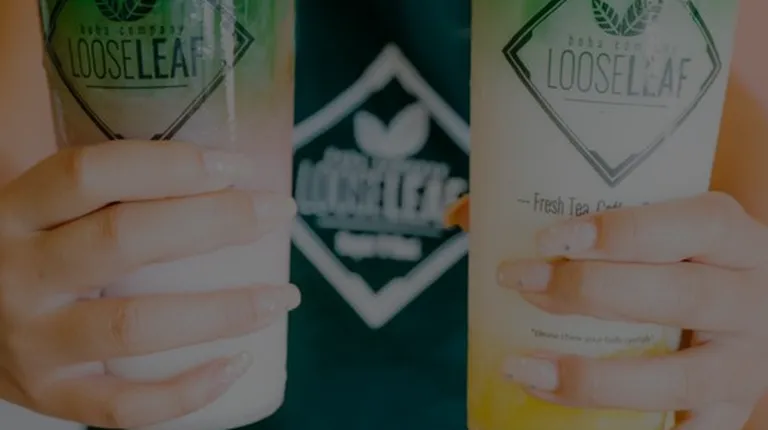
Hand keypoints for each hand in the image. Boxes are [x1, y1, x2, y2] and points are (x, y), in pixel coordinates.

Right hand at [0, 141, 299, 427]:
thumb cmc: (26, 250)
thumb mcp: (37, 201)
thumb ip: (87, 159)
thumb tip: (96, 50)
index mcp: (14, 211)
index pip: (88, 174)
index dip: (170, 164)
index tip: (238, 166)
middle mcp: (17, 274)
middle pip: (123, 240)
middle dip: (216, 222)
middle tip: (277, 212)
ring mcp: (32, 343)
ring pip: (134, 325)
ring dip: (223, 310)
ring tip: (282, 296)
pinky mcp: (51, 397)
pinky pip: (123, 407)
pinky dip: (187, 393)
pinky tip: (240, 363)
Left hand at [496, 192, 767, 429]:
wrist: (740, 305)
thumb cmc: (671, 258)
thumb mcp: (645, 228)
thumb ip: (556, 216)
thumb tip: (459, 214)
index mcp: (732, 237)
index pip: (695, 223)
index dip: (624, 231)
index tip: (551, 237)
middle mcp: (751, 297)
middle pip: (684, 294)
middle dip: (591, 292)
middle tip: (522, 285)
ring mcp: (746, 361)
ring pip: (682, 377)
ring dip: (596, 378)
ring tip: (524, 368)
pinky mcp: (732, 408)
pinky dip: (631, 429)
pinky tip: (569, 415)